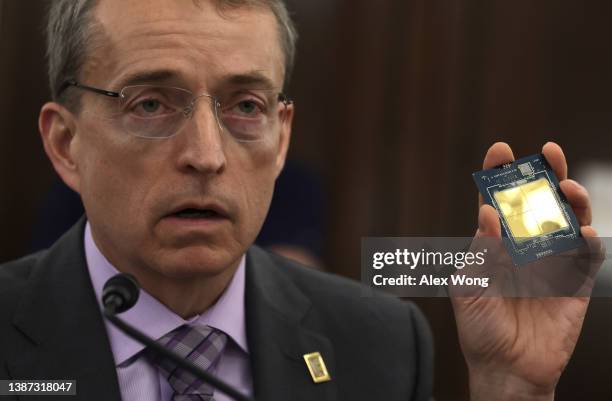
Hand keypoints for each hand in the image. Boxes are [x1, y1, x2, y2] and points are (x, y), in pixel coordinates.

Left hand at [451, 142, 604, 400]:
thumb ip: (480, 250)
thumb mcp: (469, 287)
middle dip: (543, 174)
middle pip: (537, 202)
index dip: (500, 176)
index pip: (498, 201)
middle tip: (547, 152)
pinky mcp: (574, 282)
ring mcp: (551, 262)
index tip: (501, 150)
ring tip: (566, 188)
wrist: (506, 367)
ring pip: (566, 220)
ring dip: (570, 200)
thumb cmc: (479, 327)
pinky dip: (587, 238)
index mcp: (493, 244)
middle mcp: (523, 247)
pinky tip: (579, 231)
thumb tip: (488, 212)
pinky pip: (587, 254)